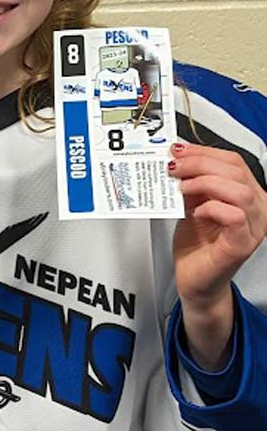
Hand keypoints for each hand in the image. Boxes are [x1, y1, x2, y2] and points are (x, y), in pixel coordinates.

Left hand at [171, 142, 266, 366]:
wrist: (194, 279)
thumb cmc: (198, 245)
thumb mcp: (191, 205)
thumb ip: (191, 184)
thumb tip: (178, 160)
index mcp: (246, 195)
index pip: (234, 162)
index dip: (204, 152)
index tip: (178, 150)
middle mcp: (256, 209)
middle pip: (237, 172)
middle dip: (201, 164)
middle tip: (175, 167)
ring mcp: (252, 227)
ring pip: (240, 191)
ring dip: (206, 183)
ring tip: (182, 187)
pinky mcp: (241, 245)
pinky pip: (235, 217)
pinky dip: (213, 208)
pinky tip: (195, 210)